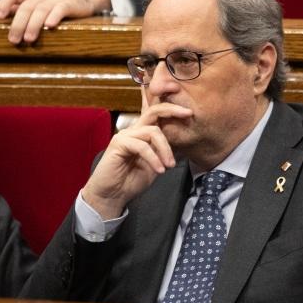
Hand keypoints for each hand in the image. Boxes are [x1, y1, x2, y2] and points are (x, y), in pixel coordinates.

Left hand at [0, 0, 110, 44]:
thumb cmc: (54, 1)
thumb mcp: (33, 2)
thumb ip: (14, 7)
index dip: (4, 2)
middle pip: (26, 7)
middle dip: (18, 23)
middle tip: (13, 40)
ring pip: (41, 10)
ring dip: (34, 25)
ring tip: (29, 39)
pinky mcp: (70, 3)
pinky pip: (60, 9)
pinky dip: (54, 17)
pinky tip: (50, 26)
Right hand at [79, 98, 189, 218]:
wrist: (113, 195)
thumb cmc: (132, 180)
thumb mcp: (157, 163)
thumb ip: (164, 150)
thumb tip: (183, 141)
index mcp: (143, 133)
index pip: (156, 113)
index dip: (171, 107)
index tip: (189, 111)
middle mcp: (134, 130)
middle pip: (154, 111)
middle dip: (172, 110)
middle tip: (188, 114)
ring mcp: (125, 135)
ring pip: (152, 131)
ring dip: (165, 149)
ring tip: (170, 165)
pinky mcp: (119, 143)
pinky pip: (142, 146)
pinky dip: (154, 158)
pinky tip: (159, 170)